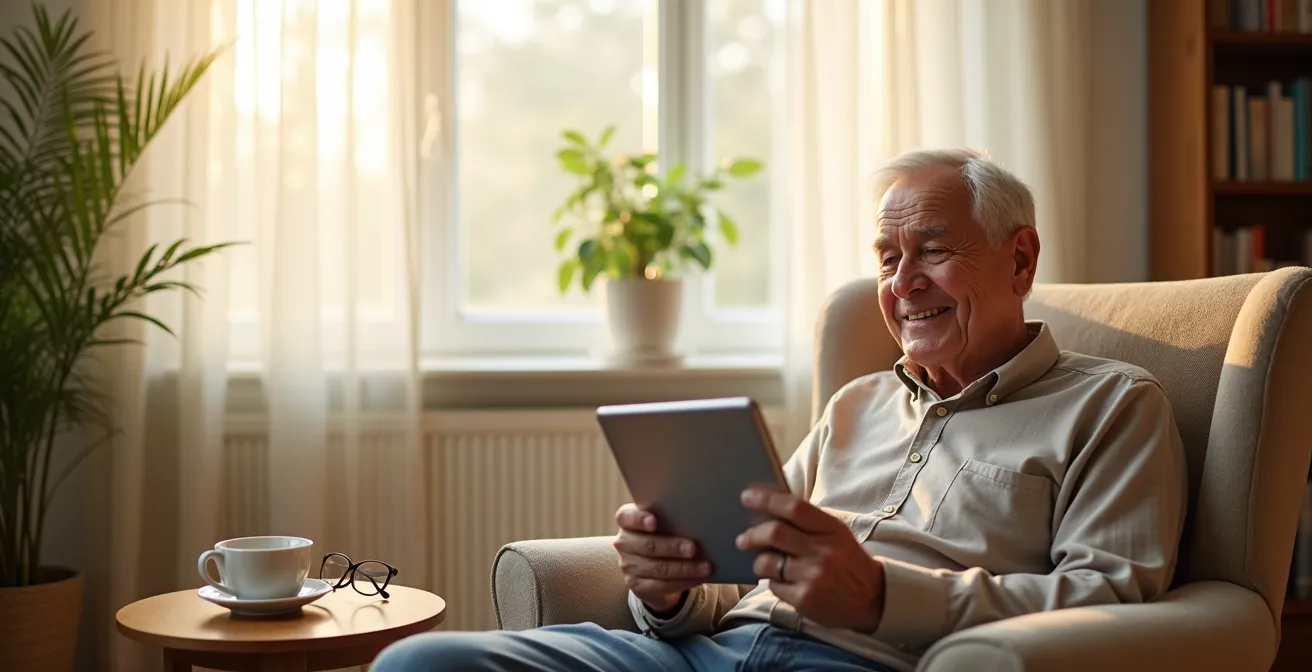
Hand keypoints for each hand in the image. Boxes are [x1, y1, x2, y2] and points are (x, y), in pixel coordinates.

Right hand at [612, 503, 711, 612]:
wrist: (652, 567)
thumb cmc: (662, 535)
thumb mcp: (662, 524)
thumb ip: (671, 519)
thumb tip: (698, 520)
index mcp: (627, 521)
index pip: (626, 517)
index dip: (639, 519)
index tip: (654, 522)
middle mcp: (624, 543)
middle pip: (648, 545)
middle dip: (672, 547)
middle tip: (693, 548)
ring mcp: (628, 566)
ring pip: (658, 568)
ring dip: (684, 568)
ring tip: (705, 566)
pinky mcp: (637, 585)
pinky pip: (662, 585)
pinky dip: (684, 581)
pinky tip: (699, 577)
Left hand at [736, 488, 884, 631]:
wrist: (873, 598)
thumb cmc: (847, 561)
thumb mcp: (836, 534)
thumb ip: (808, 521)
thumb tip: (767, 507)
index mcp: (832, 529)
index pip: (794, 508)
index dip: (767, 499)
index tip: (747, 496)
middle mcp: (823, 551)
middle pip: (775, 533)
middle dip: (752, 534)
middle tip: (743, 538)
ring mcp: (813, 577)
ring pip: (767, 562)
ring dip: (759, 560)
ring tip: (764, 562)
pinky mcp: (805, 600)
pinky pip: (773, 585)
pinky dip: (772, 581)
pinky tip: (782, 581)